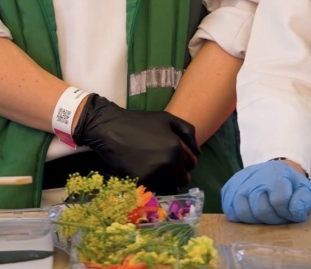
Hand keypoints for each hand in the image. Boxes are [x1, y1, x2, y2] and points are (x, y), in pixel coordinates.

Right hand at [72, 93, 199, 193]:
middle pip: (181, 179)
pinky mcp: (140, 182)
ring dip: (166, 183)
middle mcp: (168, 162)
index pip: (190, 166)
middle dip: (176, 174)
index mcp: (176, 147)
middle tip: (162, 166)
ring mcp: (154, 174)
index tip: (173, 159)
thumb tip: (199, 153)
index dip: (183, 163)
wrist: (111, 128)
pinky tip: (146, 174)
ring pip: (169, 188)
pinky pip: (154, 191)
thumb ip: (188, 131)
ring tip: (155, 171)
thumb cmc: (140, 122)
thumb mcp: (167, 119)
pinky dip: (153, 186)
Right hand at [221, 160, 310, 224]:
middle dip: (271, 218)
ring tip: (262, 215)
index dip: (286, 213)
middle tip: (276, 215)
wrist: (271, 173)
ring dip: (254, 220)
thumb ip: (304, 200)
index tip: (290, 213)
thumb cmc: (289, 187)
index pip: (279, 200)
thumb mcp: (304, 190)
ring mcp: (240, 181)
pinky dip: (238, 217)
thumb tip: (295, 211)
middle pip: (260, 209)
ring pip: (242, 211)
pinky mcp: (229, 188)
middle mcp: (256, 176)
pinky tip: (249, 213)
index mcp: (277, 174)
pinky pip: (229, 210)